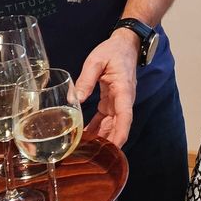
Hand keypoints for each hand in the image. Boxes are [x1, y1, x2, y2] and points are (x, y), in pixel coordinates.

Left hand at [74, 32, 137, 146]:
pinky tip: (84, 137)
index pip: (125, 117)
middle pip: (118, 125)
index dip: (120, 134)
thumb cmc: (113, 50)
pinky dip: (97, 128)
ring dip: (102, 137)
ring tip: (85, 151)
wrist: (126, 43)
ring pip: (112, 124)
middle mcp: (124, 99)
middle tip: (91, 157)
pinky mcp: (112, 100)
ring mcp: (119, 101)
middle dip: (108, 142)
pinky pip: (106, 118)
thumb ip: (86, 80)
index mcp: (123, 90)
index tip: (113, 149)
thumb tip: (74, 100)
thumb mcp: (96, 61)